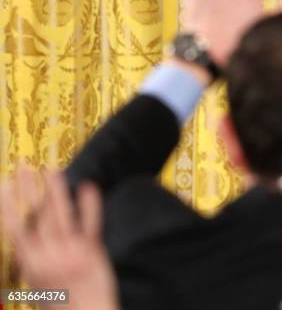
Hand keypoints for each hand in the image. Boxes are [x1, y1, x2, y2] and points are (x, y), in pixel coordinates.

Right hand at [0, 169, 117, 309]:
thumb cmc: (61, 307)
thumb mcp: (38, 287)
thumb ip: (35, 261)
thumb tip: (30, 241)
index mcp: (31, 264)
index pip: (16, 228)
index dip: (9, 205)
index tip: (5, 184)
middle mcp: (49, 255)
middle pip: (37, 215)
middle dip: (30, 189)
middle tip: (25, 165)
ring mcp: (71, 251)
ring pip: (61, 215)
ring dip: (56, 190)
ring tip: (52, 169)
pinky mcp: (92, 251)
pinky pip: (90, 223)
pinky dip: (89, 205)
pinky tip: (88, 187)